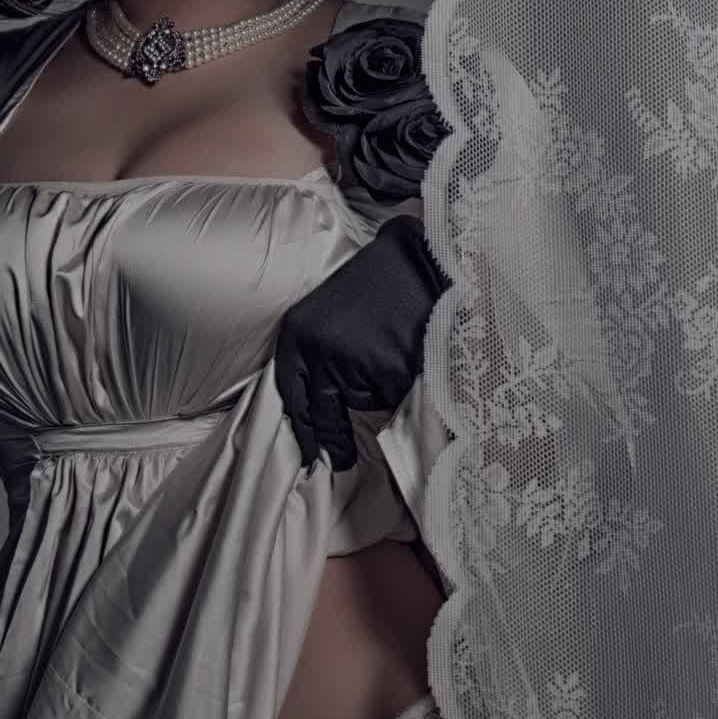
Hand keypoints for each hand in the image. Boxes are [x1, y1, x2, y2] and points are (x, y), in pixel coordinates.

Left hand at [273, 214, 448, 471]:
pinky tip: (413, 363)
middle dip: (335, 441)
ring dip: (378, 395)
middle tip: (343, 462)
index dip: (302, 432)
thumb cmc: (382, 284)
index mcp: (297, 335)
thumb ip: (321, 359)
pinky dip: (405, 393)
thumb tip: (325, 419)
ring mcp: (352, 362)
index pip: (292, 397)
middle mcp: (317, 350)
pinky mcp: (389, 370)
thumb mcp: (333, 315)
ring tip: (395, 356)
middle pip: (324, 414)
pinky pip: (394, 401)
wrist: (425, 256)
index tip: (310, 456)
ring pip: (364, 404)